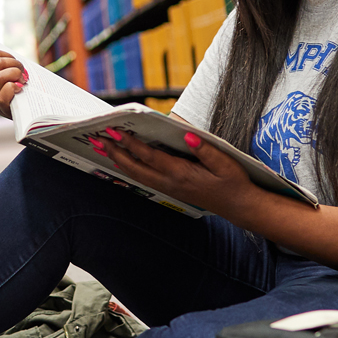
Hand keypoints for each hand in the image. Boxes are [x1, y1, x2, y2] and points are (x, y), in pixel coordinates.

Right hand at [0, 44, 27, 116]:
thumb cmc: (13, 89)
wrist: (27, 111)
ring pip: (0, 76)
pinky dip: (16, 88)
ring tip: (22, 82)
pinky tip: (19, 91)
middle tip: (22, 73)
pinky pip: (6, 89)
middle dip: (15, 65)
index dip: (9, 57)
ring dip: (17, 76)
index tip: (14, 65)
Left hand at [94, 130, 255, 216]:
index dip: (131, 144)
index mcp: (182, 173)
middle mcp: (171, 182)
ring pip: (137, 174)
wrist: (238, 206)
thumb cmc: (233, 183)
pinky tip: (124, 162)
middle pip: (136, 167)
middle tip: (99, 139)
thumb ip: (205, 150)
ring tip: (104, 148)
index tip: (116, 132)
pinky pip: (144, 178)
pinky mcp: (170, 189)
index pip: (150, 156)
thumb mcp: (225, 163)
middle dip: (116, 152)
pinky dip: (130, 168)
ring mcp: (169, 188)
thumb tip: (187, 136)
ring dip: (119, 161)